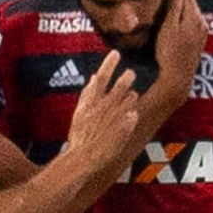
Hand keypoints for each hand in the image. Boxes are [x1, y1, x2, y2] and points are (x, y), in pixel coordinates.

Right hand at [65, 51, 139, 165]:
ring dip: (131, 97)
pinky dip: (132, 115)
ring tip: (131, 97)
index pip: (101, 79)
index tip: (115, 53)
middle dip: (127, 77)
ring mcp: (114, 119)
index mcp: (91, 103)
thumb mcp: (80, 113)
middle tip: (131, 73)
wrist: (82, 159)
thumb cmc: (80, 136)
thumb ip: (88, 94)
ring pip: (130, 100)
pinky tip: (131, 115)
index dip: (108, 64)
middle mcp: (104, 108)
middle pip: (120, 87)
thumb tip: (94, 78)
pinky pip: (132, 118)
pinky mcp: (123, 131)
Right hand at [154, 0, 208, 88]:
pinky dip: (181, 9)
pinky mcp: (196, 39)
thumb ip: (174, 8)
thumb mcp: (169, 29)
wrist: (178, 78)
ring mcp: (200, 31)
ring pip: (189, 8)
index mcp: (194, 17)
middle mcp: (200, 22)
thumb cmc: (170, 54)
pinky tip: (172, 10)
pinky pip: (189, 17)